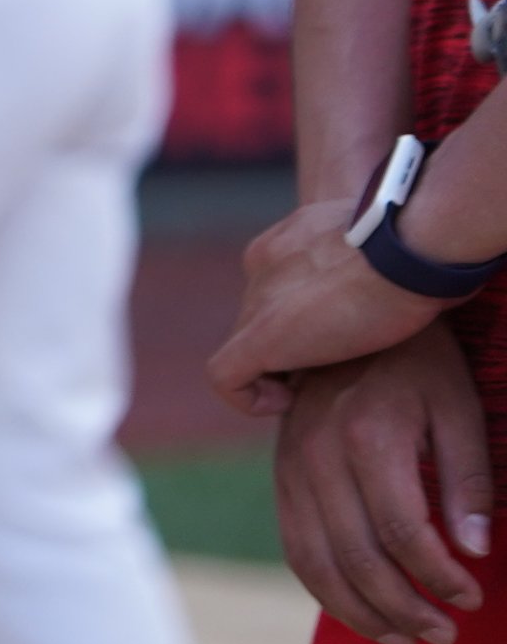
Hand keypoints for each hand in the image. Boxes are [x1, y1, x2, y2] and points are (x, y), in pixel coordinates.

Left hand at [215, 198, 458, 414]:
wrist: (408, 250)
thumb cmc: (419, 251)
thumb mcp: (388, 253)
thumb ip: (370, 267)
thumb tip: (394, 288)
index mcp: (290, 242)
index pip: (281, 289)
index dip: (304, 322)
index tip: (342, 342)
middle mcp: (264, 265)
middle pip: (262, 317)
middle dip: (290, 349)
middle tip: (335, 372)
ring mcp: (258, 299)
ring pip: (246, 346)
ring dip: (277, 372)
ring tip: (317, 388)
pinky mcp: (259, 336)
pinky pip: (225, 376)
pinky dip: (250, 397)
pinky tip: (289, 401)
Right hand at [271, 325, 493, 643]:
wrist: (350, 312)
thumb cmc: (420, 363)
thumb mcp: (460, 408)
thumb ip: (467, 481)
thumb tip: (475, 551)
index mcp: (367, 435)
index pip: (404, 533)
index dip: (441, 578)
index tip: (474, 599)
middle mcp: (317, 454)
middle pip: (357, 557)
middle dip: (405, 608)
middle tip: (447, 635)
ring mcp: (290, 465)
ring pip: (315, 561)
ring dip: (361, 612)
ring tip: (406, 639)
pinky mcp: (280, 474)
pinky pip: (294, 545)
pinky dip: (324, 590)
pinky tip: (363, 610)